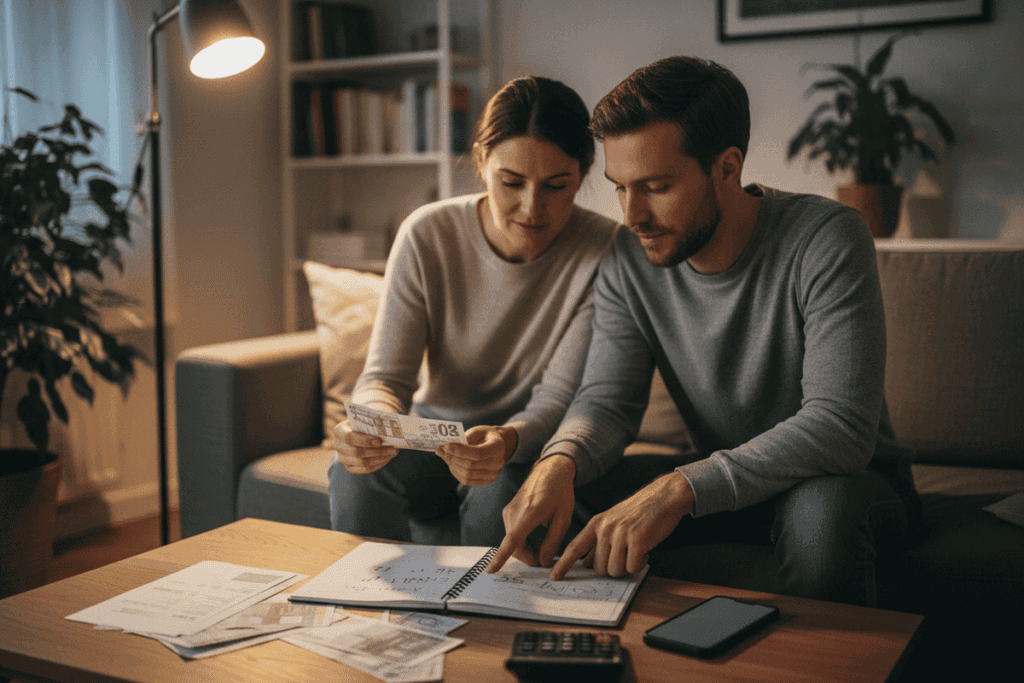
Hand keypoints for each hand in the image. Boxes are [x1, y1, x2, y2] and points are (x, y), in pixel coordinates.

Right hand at [329, 417, 399, 473]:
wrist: (362, 428)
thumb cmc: (367, 421)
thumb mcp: (369, 417)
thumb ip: (376, 420)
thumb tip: (389, 425)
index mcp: (339, 430)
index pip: (349, 437)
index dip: (364, 440)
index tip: (379, 441)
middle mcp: (337, 445)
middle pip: (356, 452)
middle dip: (376, 451)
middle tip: (393, 449)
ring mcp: (342, 458)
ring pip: (362, 462)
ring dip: (380, 458)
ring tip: (393, 452)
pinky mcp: (350, 467)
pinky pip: (365, 469)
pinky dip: (378, 464)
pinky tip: (387, 458)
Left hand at [436, 425, 516, 485]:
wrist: (497, 445)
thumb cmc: (484, 436)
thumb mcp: (477, 431)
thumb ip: (464, 439)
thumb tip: (444, 448)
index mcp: (497, 447)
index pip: (477, 453)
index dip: (460, 451)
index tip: (445, 446)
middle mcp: (498, 462)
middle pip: (470, 465)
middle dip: (452, 457)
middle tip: (440, 450)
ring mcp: (493, 474)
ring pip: (467, 475)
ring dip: (453, 465)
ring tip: (445, 455)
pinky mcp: (486, 480)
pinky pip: (467, 480)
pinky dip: (456, 472)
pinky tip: (452, 463)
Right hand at [488, 455, 576, 572]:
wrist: (550, 470)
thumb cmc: (559, 492)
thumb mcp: (563, 518)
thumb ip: (553, 542)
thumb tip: (543, 561)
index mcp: (530, 511)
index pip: (512, 539)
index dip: (501, 556)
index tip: (491, 570)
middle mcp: (514, 511)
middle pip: (515, 546)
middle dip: (530, 556)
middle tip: (548, 556)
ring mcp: (508, 511)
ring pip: (513, 542)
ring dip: (528, 548)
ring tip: (546, 542)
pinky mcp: (508, 512)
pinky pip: (513, 533)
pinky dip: (524, 540)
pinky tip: (538, 535)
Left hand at [550, 471, 693, 579]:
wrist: (663, 497)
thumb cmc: (639, 513)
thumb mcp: (613, 522)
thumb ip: (599, 541)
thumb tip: (587, 563)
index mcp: (596, 523)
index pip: (574, 548)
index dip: (563, 564)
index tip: (554, 576)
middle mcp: (605, 528)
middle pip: (599, 568)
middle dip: (613, 569)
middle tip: (626, 556)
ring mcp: (620, 533)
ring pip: (615, 570)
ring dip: (627, 567)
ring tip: (635, 552)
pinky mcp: (637, 539)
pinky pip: (632, 567)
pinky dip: (640, 564)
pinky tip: (645, 551)